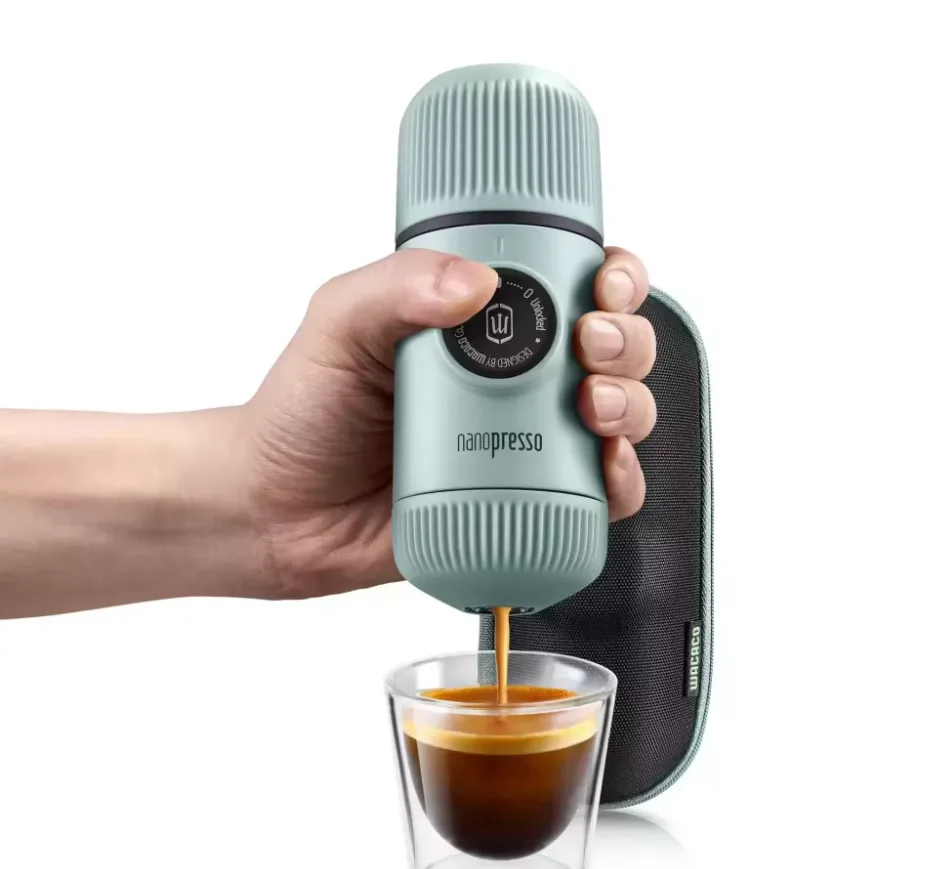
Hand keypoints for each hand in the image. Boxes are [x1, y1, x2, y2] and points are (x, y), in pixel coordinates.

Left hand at [242, 247, 656, 598]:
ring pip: (618, 415)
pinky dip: (622, 481)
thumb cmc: (303, 413)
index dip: (612, 276)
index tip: (606, 279)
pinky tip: (606, 470)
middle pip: (612, 348)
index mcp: (478, 325)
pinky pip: (597, 495)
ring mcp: (523, 444)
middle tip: (590, 345)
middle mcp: (513, 381)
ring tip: (592, 408)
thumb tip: (478, 283)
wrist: (277, 512)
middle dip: (626, 340)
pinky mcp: (523, 505)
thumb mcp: (338, 325)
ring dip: (631, 404)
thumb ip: (397, 287)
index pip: (570, 284)